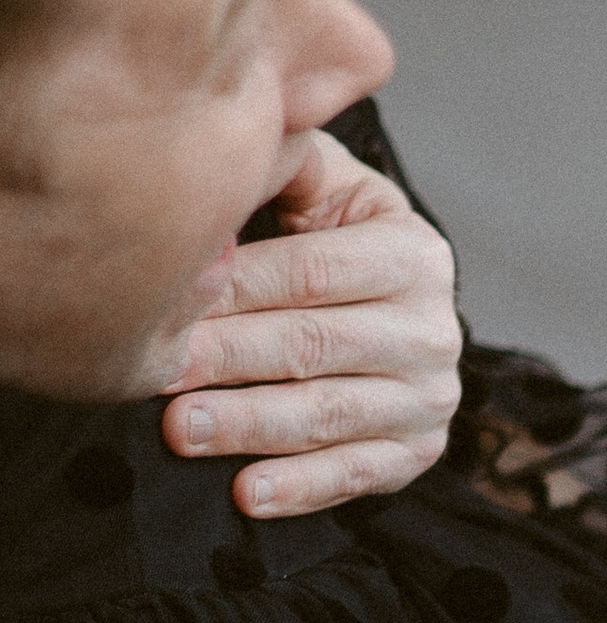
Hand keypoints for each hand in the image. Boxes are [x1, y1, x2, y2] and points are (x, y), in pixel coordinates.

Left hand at [156, 130, 461, 515]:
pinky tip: (248, 493)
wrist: (397, 310)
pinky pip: (357, 474)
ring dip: (250, 426)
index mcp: (412, 251)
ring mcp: (430, 395)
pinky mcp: (418, 451)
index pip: (313, 273)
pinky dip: (301, 487)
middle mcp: (433, 326)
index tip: (166, 299)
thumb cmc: (332, 243)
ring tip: (180, 431)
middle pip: (316, 344)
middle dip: (229, 360)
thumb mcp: (324, 189)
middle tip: (157, 373)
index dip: (236, 290)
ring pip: (330, 413)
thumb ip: (285, 163)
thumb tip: (228, 129)